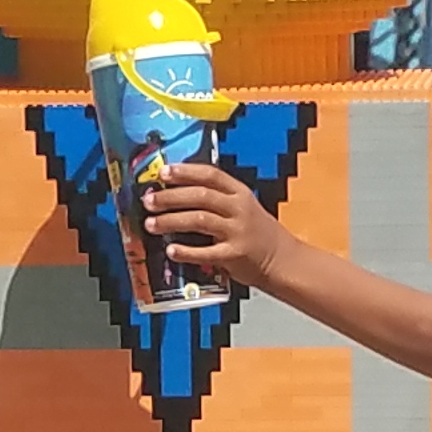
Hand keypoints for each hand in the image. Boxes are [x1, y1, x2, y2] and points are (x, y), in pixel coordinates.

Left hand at [144, 160, 282, 287]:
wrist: (283, 259)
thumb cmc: (258, 233)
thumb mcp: (243, 207)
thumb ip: (217, 198)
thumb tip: (176, 192)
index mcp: (239, 193)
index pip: (210, 175)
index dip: (184, 172)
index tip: (163, 172)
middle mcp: (238, 209)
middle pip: (200, 196)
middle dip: (170, 197)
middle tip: (148, 200)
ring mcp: (237, 231)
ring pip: (199, 220)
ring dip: (171, 220)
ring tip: (151, 224)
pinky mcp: (235, 254)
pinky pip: (206, 252)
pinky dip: (186, 251)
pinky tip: (171, 250)